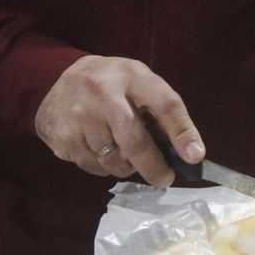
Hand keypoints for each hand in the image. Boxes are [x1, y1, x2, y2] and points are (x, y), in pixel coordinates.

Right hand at [34, 55, 203, 185]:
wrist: (59, 80)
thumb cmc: (112, 84)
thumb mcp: (139, 83)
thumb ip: (161, 110)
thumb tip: (186, 152)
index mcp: (132, 76)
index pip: (165, 104)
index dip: (182, 132)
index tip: (194, 157)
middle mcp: (102, 93)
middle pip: (135, 142)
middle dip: (154, 166)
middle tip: (164, 178)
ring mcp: (79, 116)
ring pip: (113, 160)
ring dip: (125, 166)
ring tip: (125, 154)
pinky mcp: (62, 137)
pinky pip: (92, 166)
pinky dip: (103, 166)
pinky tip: (100, 149)